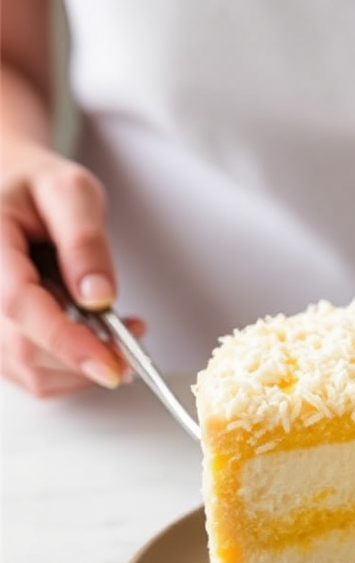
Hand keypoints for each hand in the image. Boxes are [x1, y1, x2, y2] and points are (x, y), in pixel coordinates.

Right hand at [1, 138, 140, 396]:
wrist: (10, 188)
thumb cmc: (36, 188)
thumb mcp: (71, 192)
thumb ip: (84, 240)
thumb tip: (98, 295)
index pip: (20, 306)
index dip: (67, 342)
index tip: (111, 366)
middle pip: (26, 348)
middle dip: (87, 355)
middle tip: (133, 334)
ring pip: (31, 371)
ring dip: (84, 366)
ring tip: (117, 331)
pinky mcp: (0, 339)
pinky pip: (34, 374)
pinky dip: (73, 370)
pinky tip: (94, 340)